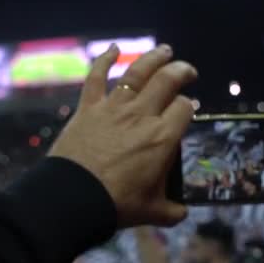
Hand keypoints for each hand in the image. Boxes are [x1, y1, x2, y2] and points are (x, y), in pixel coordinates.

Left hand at [49, 44, 196, 227]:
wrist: (73, 198)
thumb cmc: (118, 204)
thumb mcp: (153, 212)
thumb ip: (172, 211)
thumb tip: (182, 213)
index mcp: (162, 138)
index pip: (184, 108)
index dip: (190, 106)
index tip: (189, 108)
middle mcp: (142, 116)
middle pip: (167, 82)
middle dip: (181, 72)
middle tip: (188, 71)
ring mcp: (114, 109)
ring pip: (137, 74)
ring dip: (154, 59)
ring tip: (165, 51)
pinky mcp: (88, 108)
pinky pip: (96, 77)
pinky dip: (104, 60)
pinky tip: (114, 49)